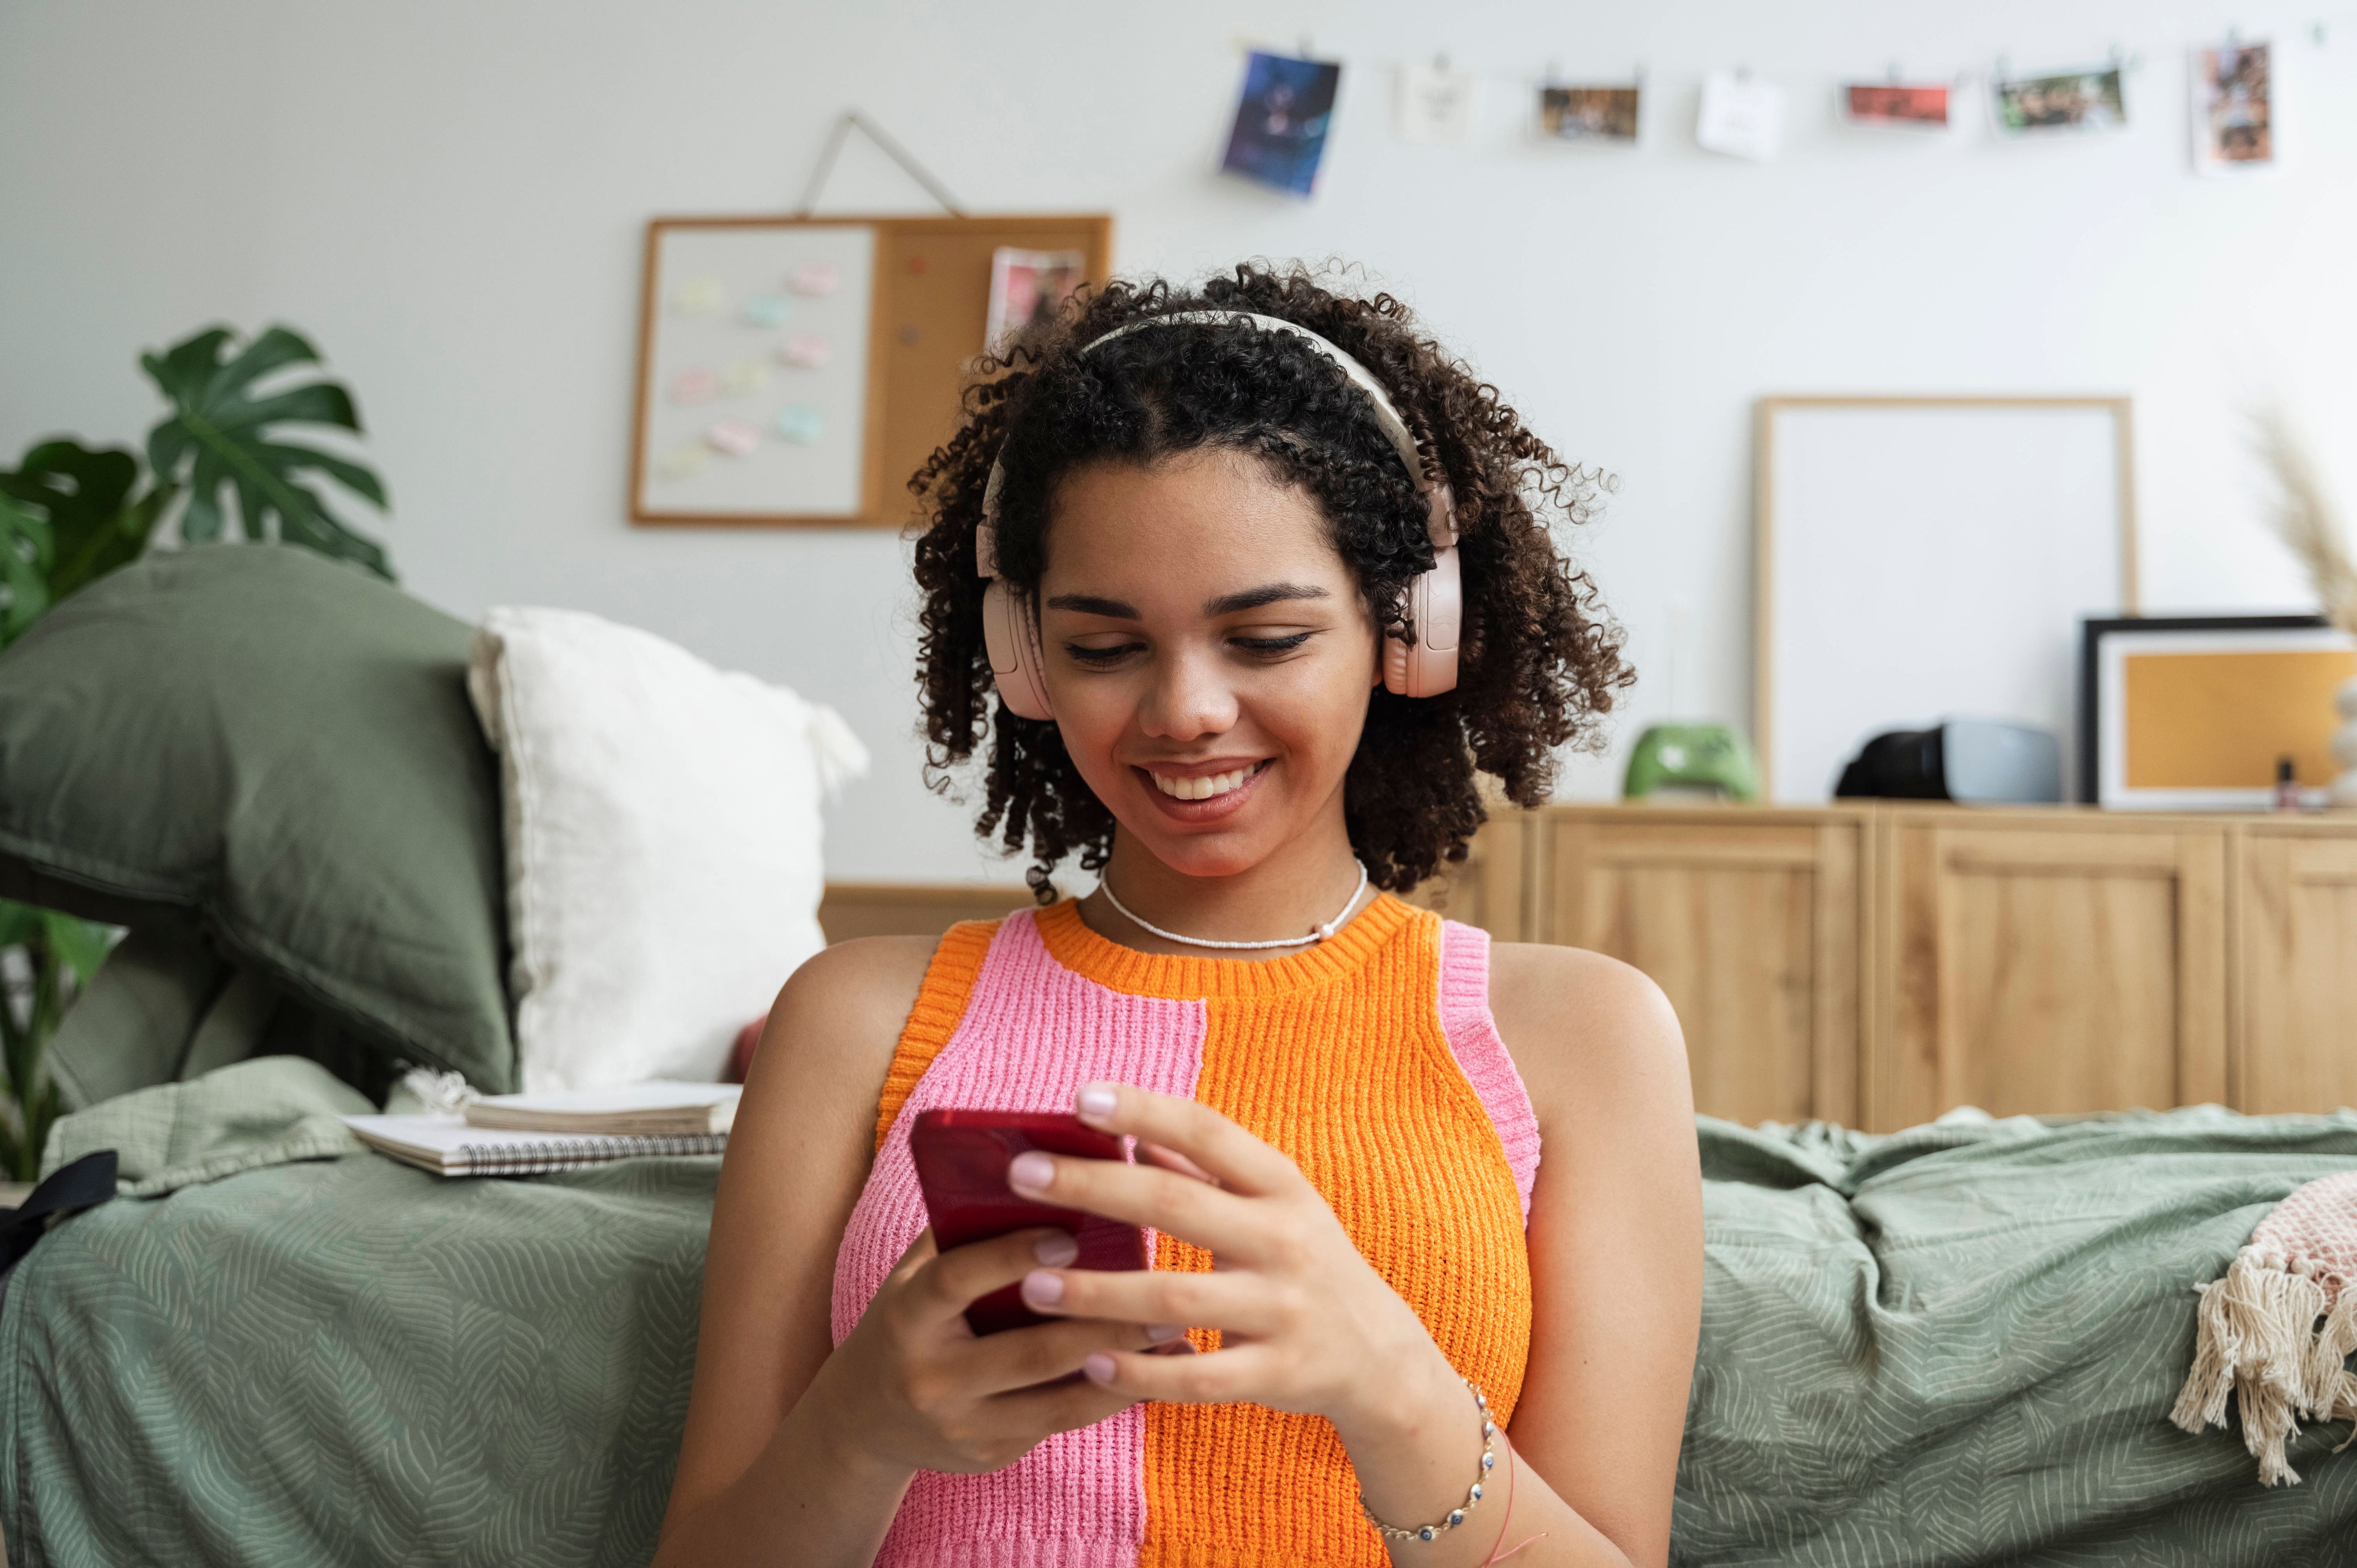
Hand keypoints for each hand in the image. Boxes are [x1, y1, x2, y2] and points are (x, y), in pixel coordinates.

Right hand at [813, 1225, 1174, 1476]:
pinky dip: (1112, 1396)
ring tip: (1174, 1330)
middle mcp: (931, 1377)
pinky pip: (1061, 1424)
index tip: (1069, 1233)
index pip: (956, 1281)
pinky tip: (1155, 1371)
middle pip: (1027, 1351)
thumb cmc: (909, 1319)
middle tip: (1161, 1288)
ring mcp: (962, 1425)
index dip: (1010, 1256)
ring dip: (1122, 1364)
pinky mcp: (991, 1453)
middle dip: (1101, 1320)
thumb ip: (964, 1231)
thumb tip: (1040, 1172)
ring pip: (1057, 1400)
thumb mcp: (915, 1274)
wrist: (864, 1419)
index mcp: (907, 1316)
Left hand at [1005, 1083, 1460, 1444]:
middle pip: (1177, 1204)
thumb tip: (1129, 1128)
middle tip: (1023, 1176)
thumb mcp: (1272, 1203)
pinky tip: (1090, 1365)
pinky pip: (1199, 1378)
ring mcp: (1283, 1309)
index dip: (1145, 1110)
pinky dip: (1142, 1373)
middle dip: (1094, 1187)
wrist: (1378, 1355)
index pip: (1208, 1132)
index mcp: (1280, 1186)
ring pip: (1177, 1297)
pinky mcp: (1276, 1374)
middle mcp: (1284, 1239)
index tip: (1081, 1096)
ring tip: (1032, 1286)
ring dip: (1099, 1292)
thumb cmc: (1304, 1261)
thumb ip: (1204, 1167)